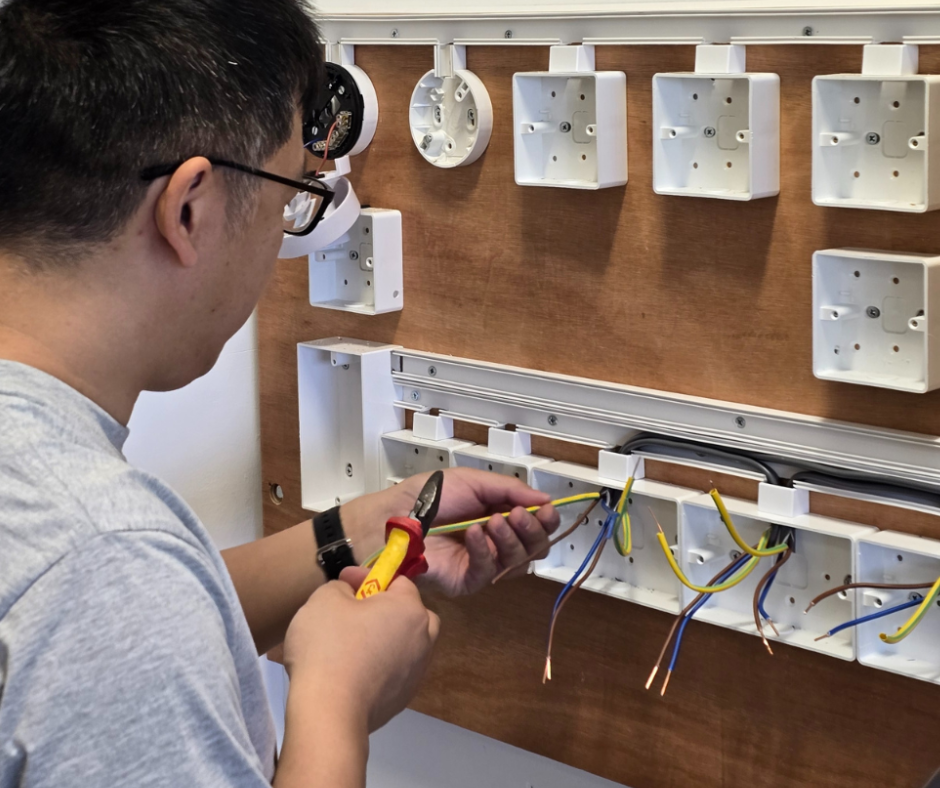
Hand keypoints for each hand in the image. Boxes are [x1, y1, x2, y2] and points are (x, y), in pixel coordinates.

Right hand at [282, 567, 438, 732]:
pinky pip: (394, 671)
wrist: (330, 712)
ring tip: (354, 643)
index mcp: (410, 610)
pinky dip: (380, 666)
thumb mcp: (325, 599)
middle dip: (388, 609)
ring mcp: (416, 672)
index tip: (344, 581)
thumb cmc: (329, 646)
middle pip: (412, 614)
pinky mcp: (402, 700)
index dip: (369, 577)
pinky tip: (354, 671)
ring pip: (405, 645)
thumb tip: (350, 593)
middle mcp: (423, 639)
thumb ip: (342, 587)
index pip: (398, 582)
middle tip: (357, 612)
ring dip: (386, 639)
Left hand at [392, 468, 560, 595]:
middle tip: (518, 516)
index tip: (546, 510)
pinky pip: (490, 571)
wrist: (396, 516)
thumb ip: (510, 489)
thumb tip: (546, 499)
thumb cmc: (431, 496)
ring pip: (519, 562)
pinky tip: (473, 534)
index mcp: (501, 515)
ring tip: (492, 522)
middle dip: (532, 531)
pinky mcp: (468, 581)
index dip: (546, 520)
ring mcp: (484, 563)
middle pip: (535, 547)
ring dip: (510, 539)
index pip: (537, 525)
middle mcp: (497, 541)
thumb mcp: (473, 482)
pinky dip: (485, 550)